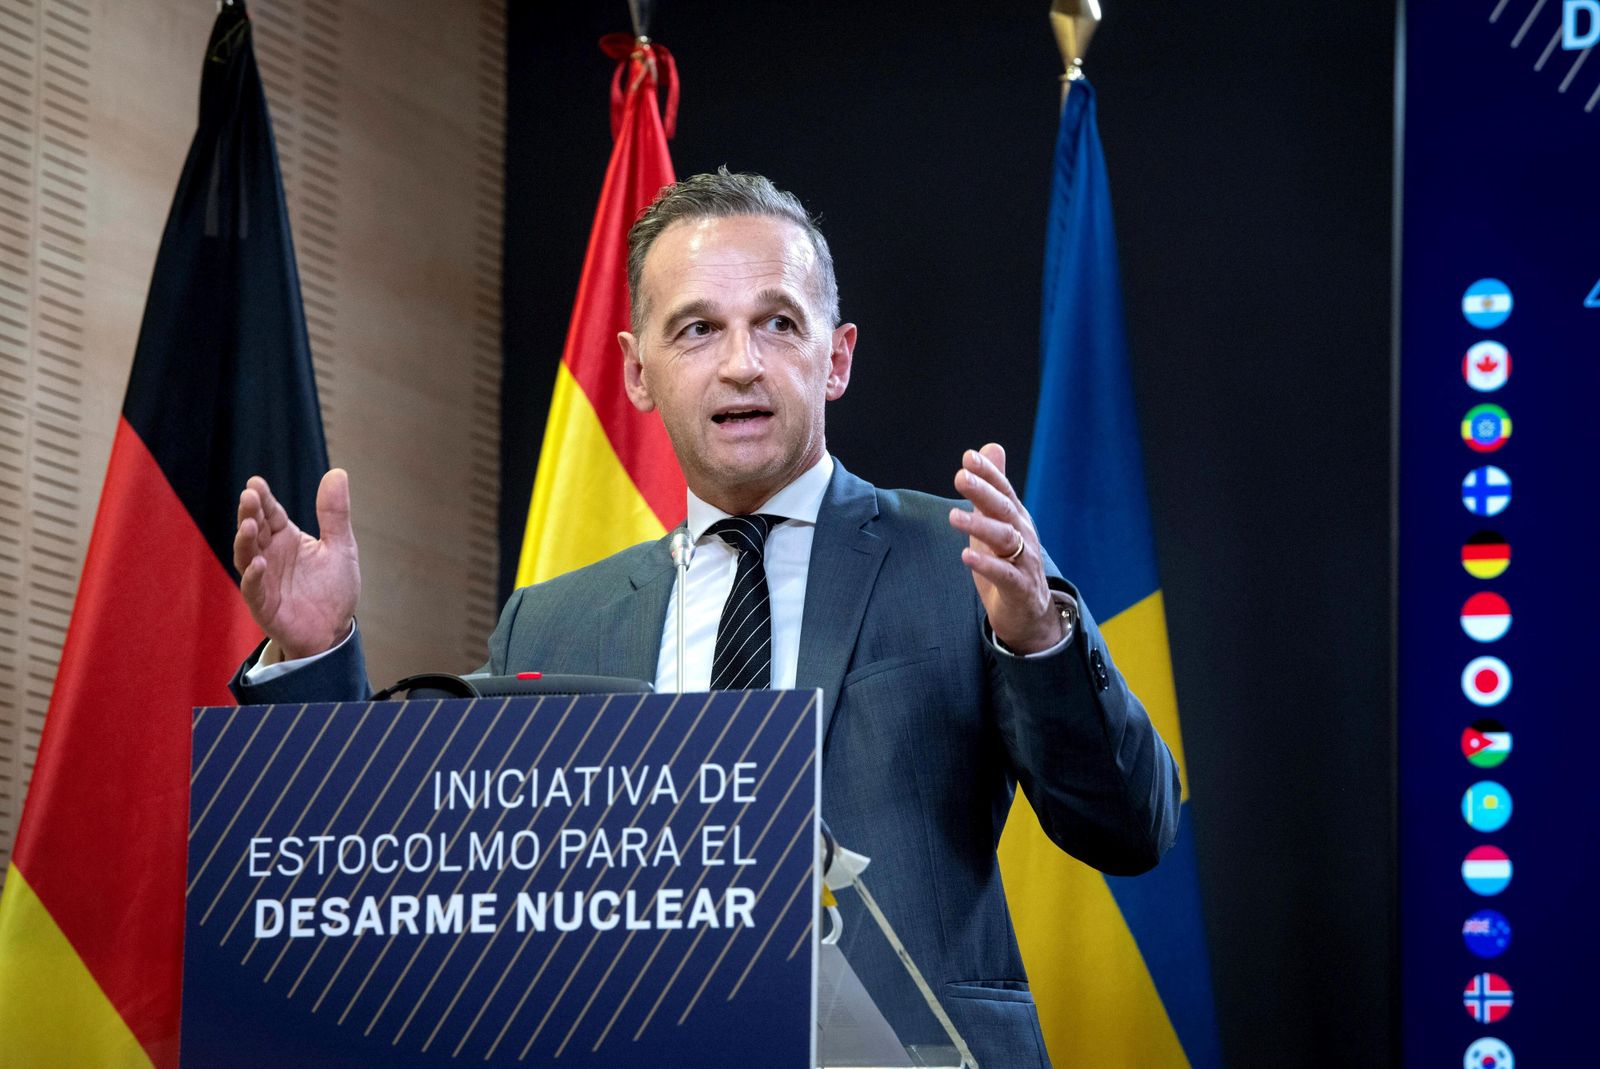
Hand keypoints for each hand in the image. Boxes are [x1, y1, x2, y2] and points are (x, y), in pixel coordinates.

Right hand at [233, 468, 360, 660]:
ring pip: (246, 556)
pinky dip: (253, 576)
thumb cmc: (333, 588)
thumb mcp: (340, 546)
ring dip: (245, 541)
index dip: (263, 499)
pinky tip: (258, 563)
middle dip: (250, 513)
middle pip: (254, 530)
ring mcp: (263, 580)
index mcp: (286, 539)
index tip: (255, 482)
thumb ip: (335, 514)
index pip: (271, 514)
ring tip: (249, 525)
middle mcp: (270, 555)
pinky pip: (253, 589)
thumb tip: (337, 472)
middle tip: (249, 496)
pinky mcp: (264, 605)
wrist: (334, 630)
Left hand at [947, 443, 1062, 653]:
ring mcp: (1024, 562)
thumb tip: (990, 447)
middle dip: (983, 491)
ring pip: (1005, 539)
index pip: (1003, 490)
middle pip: (1003, 509)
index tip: (968, 457)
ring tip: (953, 517)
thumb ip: (992, 487)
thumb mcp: (997, 521)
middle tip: (960, 476)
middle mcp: (1023, 535)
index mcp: (1016, 518)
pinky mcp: (1019, 588)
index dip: (988, 473)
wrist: (1029, 613)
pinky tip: (966, 556)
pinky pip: (1005, 574)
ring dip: (980, 526)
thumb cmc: (1009, 563)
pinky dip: (987, 565)